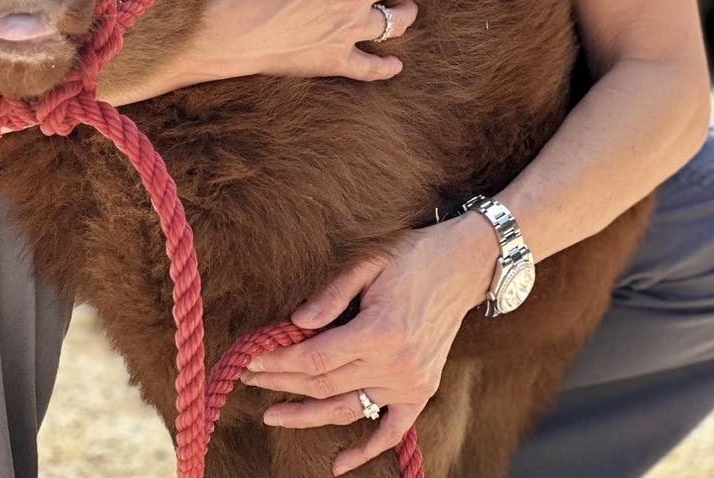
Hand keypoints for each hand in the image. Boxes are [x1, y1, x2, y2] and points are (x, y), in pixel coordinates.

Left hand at [241, 219, 492, 474]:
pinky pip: (391, 431)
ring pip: (347, 410)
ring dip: (307, 416)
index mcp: (379, 331)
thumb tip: (296, 323)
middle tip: (250, 379)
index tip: (251, 360)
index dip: (279, 361)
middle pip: (324, 385)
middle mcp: (395, 365)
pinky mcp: (422, 391)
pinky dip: (366, 451)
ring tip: (272, 415)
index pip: (315, 358)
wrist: (463, 266)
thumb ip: (331, 293)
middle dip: (282, 383)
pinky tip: (338, 465)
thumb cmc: (412, 256)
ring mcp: (410, 383)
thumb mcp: (369, 261)